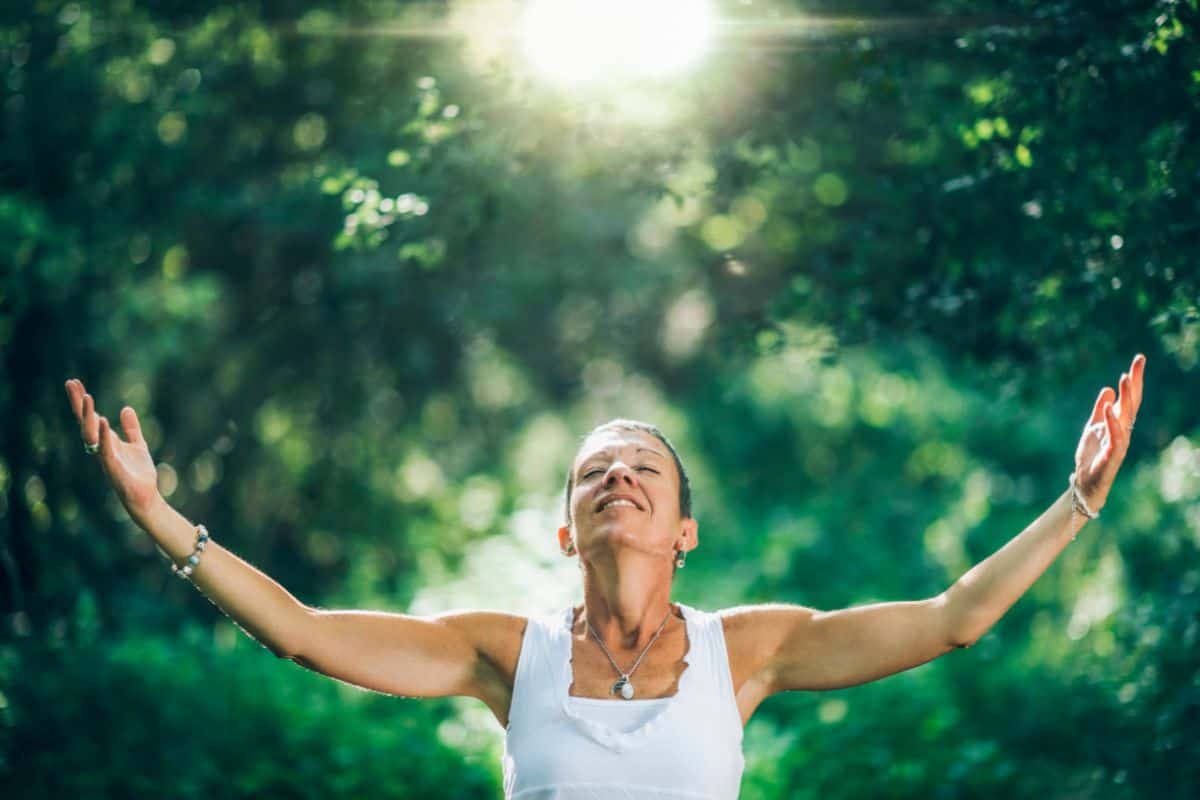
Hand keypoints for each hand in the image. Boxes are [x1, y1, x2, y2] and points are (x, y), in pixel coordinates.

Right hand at [64, 378, 162, 519]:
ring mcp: (105, 457)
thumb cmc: (139, 474)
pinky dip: (103, 435)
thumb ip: (132, 428)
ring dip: (88, 416)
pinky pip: (105, 449)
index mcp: (107, 441)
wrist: (145, 497)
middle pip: (85, 422)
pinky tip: (101, 421)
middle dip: (78, 404)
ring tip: (86, 397)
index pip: (90, 417)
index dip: (82, 401)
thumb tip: (126, 408)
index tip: (74, 382)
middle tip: (72, 383)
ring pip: (91, 434)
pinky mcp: (113, 468)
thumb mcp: (138, 445)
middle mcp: (102, 447)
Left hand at [1073, 354, 1145, 510]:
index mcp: (1119, 423)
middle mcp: (1123, 431)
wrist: (1085, 484)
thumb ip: (1099, 410)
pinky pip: (1115, 436)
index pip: (1130, 398)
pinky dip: (1112, 422)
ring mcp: (1120, 443)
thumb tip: (1108, 389)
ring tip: (1125, 378)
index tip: (1139, 359)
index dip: (1134, 379)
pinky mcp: (1112, 456)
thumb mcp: (1092, 428)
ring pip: (1126, 417)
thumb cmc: (1092, 457)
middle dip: (1135, 383)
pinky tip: (1109, 407)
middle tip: (1138, 362)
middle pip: (1132, 403)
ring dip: (1127, 397)